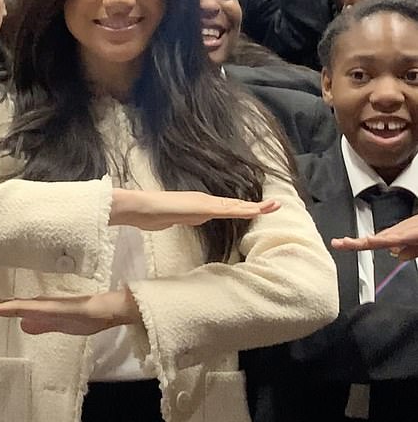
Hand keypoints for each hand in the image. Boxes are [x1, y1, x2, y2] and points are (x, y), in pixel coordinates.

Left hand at [0, 288, 140, 334]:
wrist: (105, 311)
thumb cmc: (86, 317)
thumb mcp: (58, 326)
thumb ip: (41, 325)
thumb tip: (23, 326)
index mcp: (36, 310)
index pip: (6, 309)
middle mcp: (34, 305)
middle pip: (2, 305)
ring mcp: (40, 305)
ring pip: (9, 305)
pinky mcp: (47, 307)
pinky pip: (23, 308)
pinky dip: (7, 308)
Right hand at [110, 188, 279, 230]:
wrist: (143, 207)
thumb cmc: (155, 214)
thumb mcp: (176, 218)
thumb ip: (187, 217)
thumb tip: (197, 219)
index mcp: (202, 204)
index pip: (229, 208)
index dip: (246, 208)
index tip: (262, 209)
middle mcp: (207, 202)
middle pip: (236, 205)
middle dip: (257, 207)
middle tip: (277, 205)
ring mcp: (205, 204)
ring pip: (234, 207)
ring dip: (254, 208)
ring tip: (272, 207)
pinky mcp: (202, 208)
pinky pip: (226, 210)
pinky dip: (241, 211)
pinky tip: (252, 211)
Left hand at [332, 214, 417, 259]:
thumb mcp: (417, 242)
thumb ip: (409, 250)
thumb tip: (396, 254)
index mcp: (397, 236)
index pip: (372, 243)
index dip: (355, 244)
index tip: (340, 244)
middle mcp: (397, 233)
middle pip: (371, 241)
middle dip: (353, 243)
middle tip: (336, 243)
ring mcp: (403, 233)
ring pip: (379, 239)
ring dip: (362, 242)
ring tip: (346, 243)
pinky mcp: (412, 234)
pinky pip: (395, 238)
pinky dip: (382, 240)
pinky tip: (372, 241)